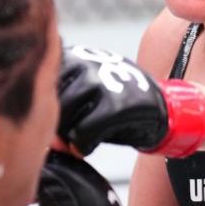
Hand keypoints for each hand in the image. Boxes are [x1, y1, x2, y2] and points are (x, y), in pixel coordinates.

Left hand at [57, 45, 204, 157]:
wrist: (163, 111)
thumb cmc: (117, 107)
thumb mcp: (83, 95)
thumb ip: (60, 106)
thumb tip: (44, 136)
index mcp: (75, 56)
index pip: (41, 82)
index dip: (43, 107)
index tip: (53, 122)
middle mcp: (86, 62)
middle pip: (49, 100)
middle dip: (53, 125)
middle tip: (63, 140)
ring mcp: (103, 80)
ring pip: (63, 115)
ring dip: (66, 136)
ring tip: (76, 142)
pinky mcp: (118, 104)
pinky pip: (83, 133)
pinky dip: (81, 147)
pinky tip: (87, 148)